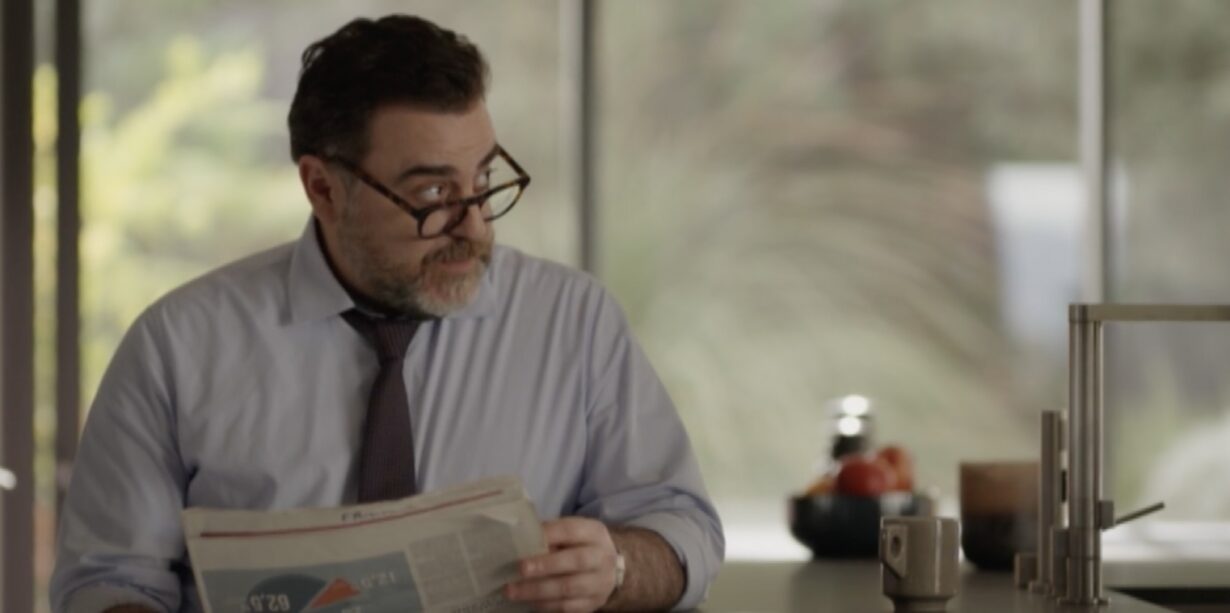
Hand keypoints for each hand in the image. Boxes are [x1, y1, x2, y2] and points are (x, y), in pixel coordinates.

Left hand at [505, 517, 619, 611]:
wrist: (609, 570)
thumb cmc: (580, 547)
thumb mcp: (572, 534)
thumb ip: (551, 534)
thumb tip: (520, 539)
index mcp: (594, 533)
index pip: (572, 530)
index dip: (549, 534)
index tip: (525, 539)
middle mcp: (601, 557)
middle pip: (576, 561)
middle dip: (546, 565)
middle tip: (521, 569)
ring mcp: (600, 583)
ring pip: (569, 587)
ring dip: (538, 590)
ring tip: (513, 591)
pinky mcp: (593, 603)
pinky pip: (567, 607)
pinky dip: (546, 605)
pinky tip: (529, 601)